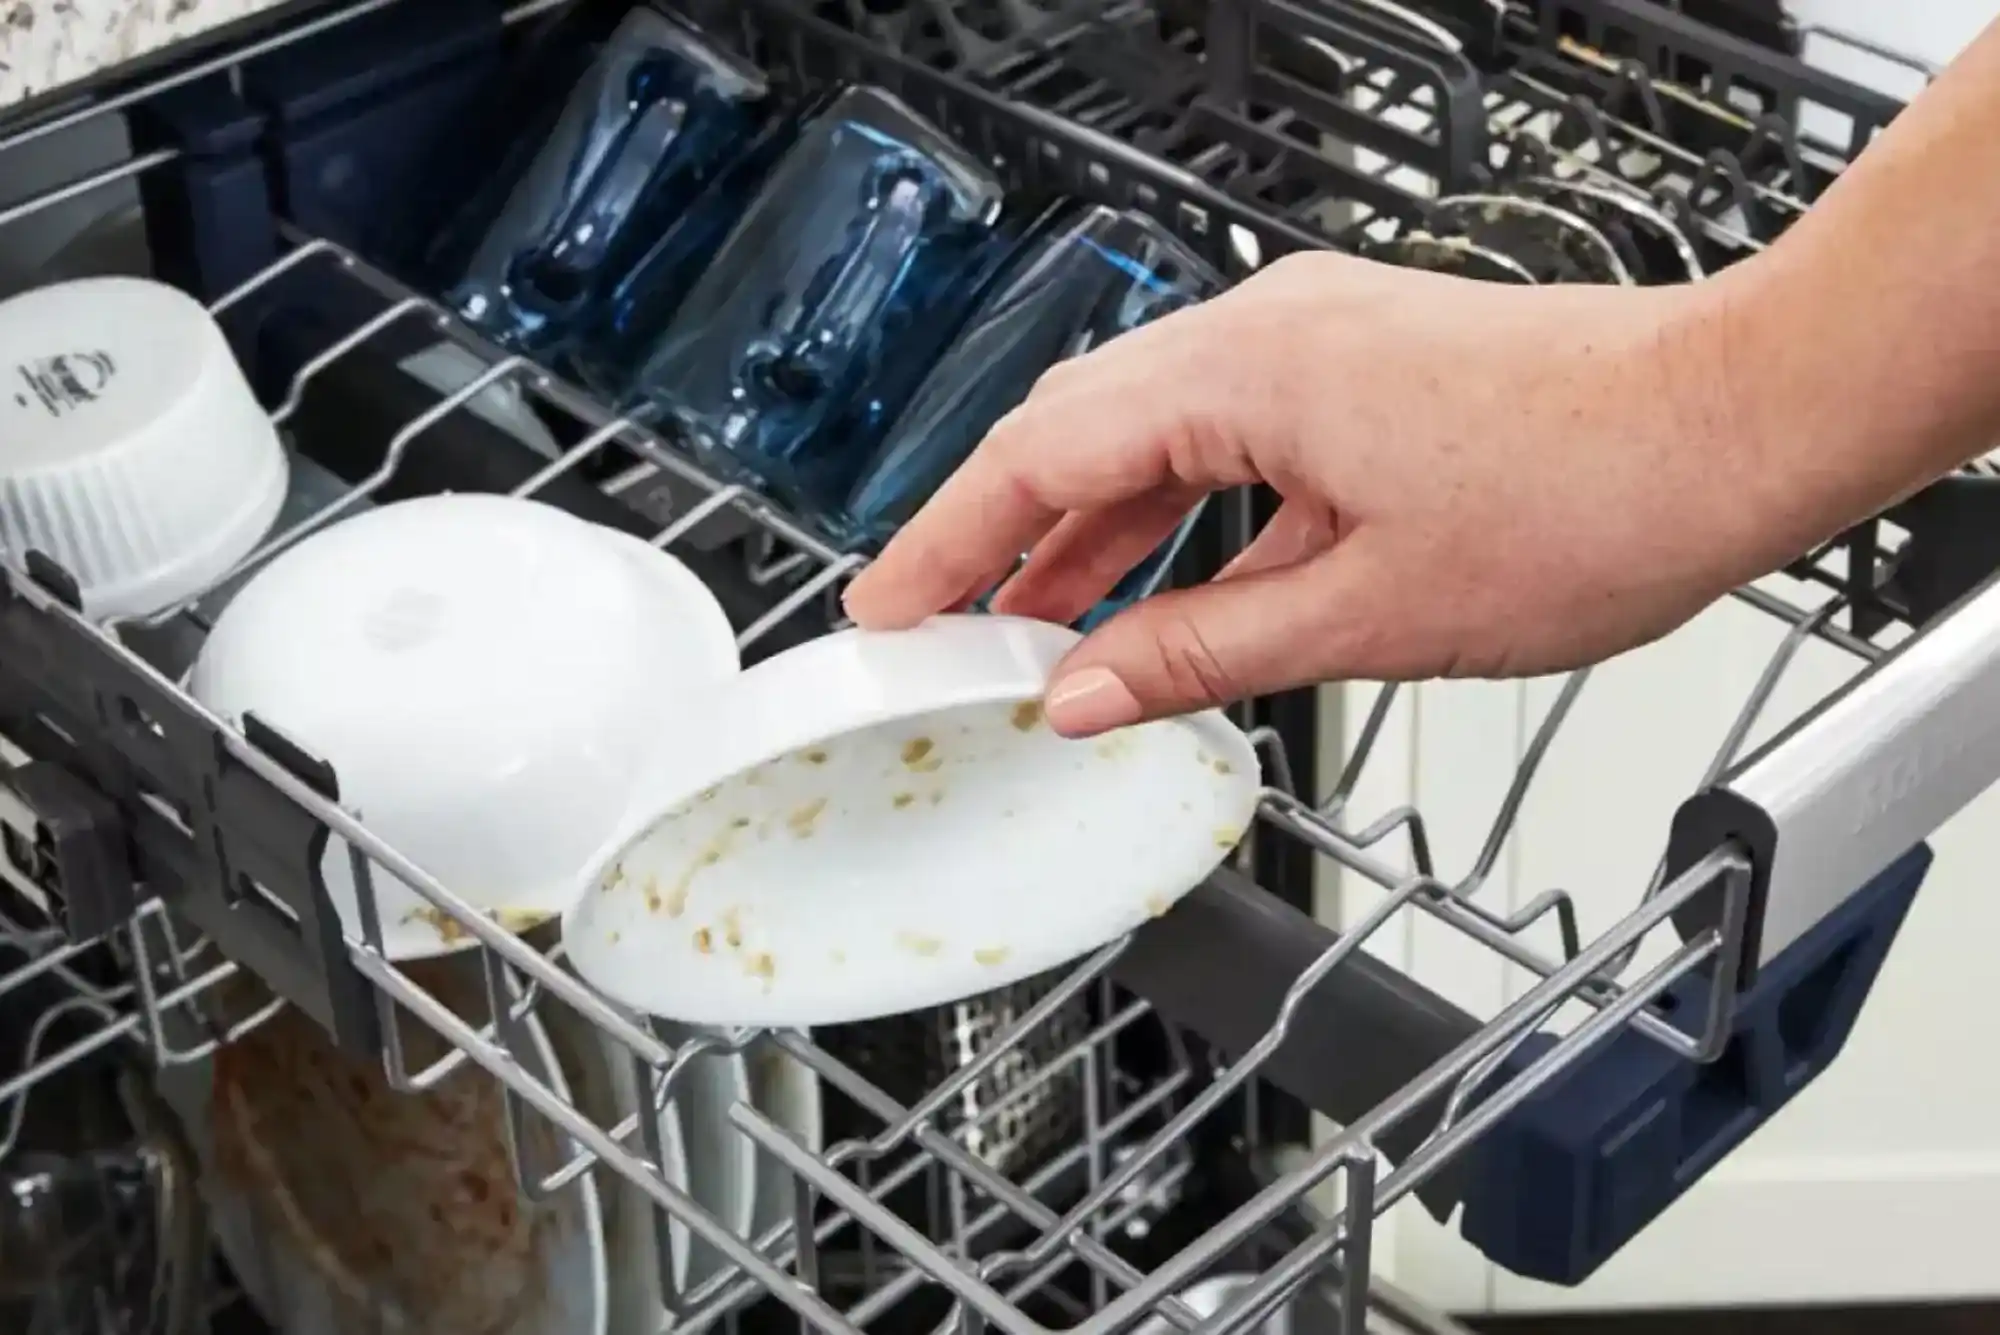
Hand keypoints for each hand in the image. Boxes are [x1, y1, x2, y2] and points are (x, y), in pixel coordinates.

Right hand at [841, 249, 1834, 736]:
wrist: (1741, 423)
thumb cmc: (1595, 494)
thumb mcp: (1367, 613)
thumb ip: (1202, 652)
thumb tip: (1088, 689)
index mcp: (1249, 372)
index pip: (1040, 456)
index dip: (947, 541)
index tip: (888, 609)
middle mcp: (1271, 330)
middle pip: (1080, 431)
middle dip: (1002, 538)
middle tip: (945, 631)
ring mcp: (1319, 341)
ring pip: (1154, 437)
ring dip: (1091, 533)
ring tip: (1036, 630)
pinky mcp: (1363, 368)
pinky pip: (1228, 439)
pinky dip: (1179, 518)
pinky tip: (1165, 592)